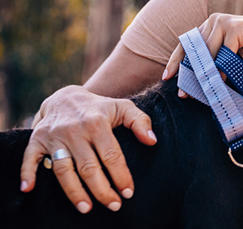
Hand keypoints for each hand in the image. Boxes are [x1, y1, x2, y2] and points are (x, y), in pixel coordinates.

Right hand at [20, 85, 156, 212]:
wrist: (66, 97)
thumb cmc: (100, 107)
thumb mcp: (123, 107)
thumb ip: (140, 121)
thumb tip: (152, 141)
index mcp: (98, 123)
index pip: (111, 155)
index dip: (121, 175)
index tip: (128, 193)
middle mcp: (75, 130)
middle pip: (89, 167)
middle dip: (102, 190)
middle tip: (113, 205)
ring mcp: (55, 136)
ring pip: (64, 169)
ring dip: (74, 191)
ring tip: (87, 208)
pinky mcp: (37, 140)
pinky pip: (30, 159)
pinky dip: (27, 174)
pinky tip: (28, 189)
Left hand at [163, 13, 242, 83]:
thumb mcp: (227, 58)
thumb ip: (212, 63)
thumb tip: (192, 84)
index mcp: (208, 26)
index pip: (186, 44)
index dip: (176, 61)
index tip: (167, 77)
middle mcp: (213, 21)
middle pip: (194, 49)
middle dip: (188, 72)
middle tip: (183, 92)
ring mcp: (224, 22)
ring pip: (207, 51)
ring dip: (204, 73)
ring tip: (201, 90)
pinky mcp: (235, 27)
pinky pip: (224, 51)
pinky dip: (221, 67)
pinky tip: (220, 81)